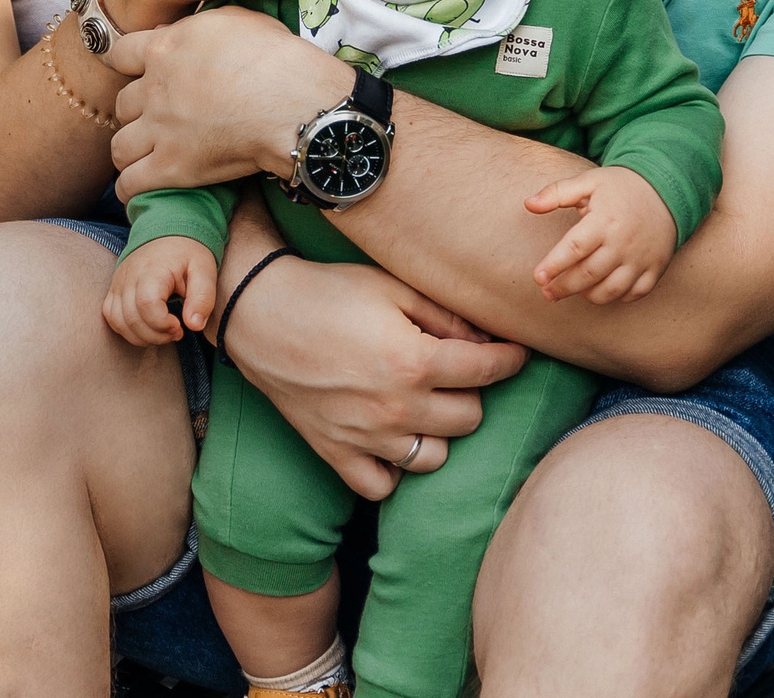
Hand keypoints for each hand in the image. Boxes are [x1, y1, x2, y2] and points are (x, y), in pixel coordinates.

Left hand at [104, 8, 353, 200]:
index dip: (128, 65)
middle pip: (122, 103)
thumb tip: (173, 31)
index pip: (121, 54)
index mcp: (165, 49)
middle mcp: (154, 90)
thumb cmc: (274, 57)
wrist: (292, 103)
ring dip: (128, 151)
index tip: (140, 73)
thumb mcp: (234, 21)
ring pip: (120, 146)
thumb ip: (197, 26)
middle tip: (154, 119)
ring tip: (142, 157)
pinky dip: (130, 188)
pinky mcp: (172, 167)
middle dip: (135, 111)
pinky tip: (138, 188)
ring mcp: (160, 130)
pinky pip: (131, 183)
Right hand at [104, 235, 217, 345]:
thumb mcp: (205, 270)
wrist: (168, 231)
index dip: (162, 324)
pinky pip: (111, 317)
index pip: (147, 304)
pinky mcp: (114, 289)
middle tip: (176, 331)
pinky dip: (127, 330)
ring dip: (142, 336)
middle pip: (132, 318)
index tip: (179, 326)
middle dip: (156, 335)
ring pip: (119, 322)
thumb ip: (203, 297)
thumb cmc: (187, 253)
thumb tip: (194, 325)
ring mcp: (118, 283)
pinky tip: (147, 328)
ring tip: (163, 332)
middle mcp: (130, 276)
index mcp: (153, 269)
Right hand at [220, 255, 527, 501]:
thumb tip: (489, 337)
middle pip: (469, 419)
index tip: (515, 353)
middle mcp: (395, 408)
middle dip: (472, 393)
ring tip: (427, 405)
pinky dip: (395, 469)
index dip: (510, 359)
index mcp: (414, 362)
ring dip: (439, 432)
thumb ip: (445, 315)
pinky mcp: (336, 453)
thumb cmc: (328, 291)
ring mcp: (365, 438)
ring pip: (436, 458)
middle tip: (457, 371)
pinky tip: (395, 440)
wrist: (258, 313)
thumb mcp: (392, 288)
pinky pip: (382, 485)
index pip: (488, 371)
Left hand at [526, 166, 675, 304]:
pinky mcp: (656, 268)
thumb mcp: (589, 182)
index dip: (554, 265)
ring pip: (611, 290)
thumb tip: (527, 204)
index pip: (574, 249)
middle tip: (547, 292)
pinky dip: (618, 297)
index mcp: (604, 220)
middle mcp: (623, 242)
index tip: (537, 277)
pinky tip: (603, 290)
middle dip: (564, 287)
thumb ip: (556, 193)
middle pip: (589, 274)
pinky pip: (635, 293)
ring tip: (574, 290)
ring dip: (589, 295)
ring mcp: (641, 258)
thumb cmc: (620, 187)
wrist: (666, 189)